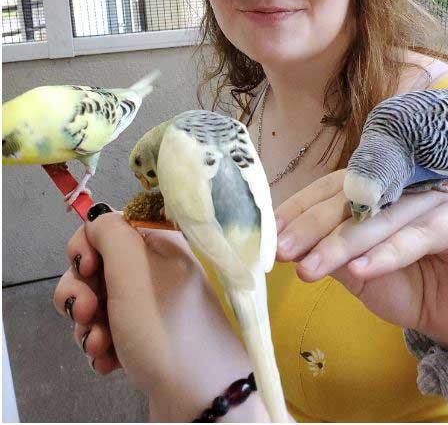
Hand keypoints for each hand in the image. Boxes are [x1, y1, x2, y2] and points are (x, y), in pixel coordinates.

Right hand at [53, 207, 265, 420]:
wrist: (199, 397)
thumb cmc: (164, 325)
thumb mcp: (134, 267)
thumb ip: (110, 232)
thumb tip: (96, 218)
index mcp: (160, 241)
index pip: (110, 225)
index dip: (87, 245)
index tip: (87, 266)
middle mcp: (157, 268)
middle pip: (97, 266)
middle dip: (82, 292)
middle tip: (90, 313)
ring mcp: (151, 305)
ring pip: (97, 303)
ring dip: (88, 325)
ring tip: (102, 345)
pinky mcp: (145, 339)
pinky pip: (108, 333)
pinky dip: (101, 346)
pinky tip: (109, 362)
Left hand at [275, 170, 447, 359]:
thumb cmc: (405, 285)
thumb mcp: (355, 270)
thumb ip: (327, 250)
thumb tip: (281, 241)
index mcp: (380, 184)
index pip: (333, 188)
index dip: (300, 208)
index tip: (270, 233)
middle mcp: (408, 182)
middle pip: (354, 199)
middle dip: (313, 228)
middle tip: (282, 252)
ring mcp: (439, 196)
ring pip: (381, 218)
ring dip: (341, 244)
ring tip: (309, 269)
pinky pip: (419, 236)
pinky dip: (387, 254)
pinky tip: (360, 271)